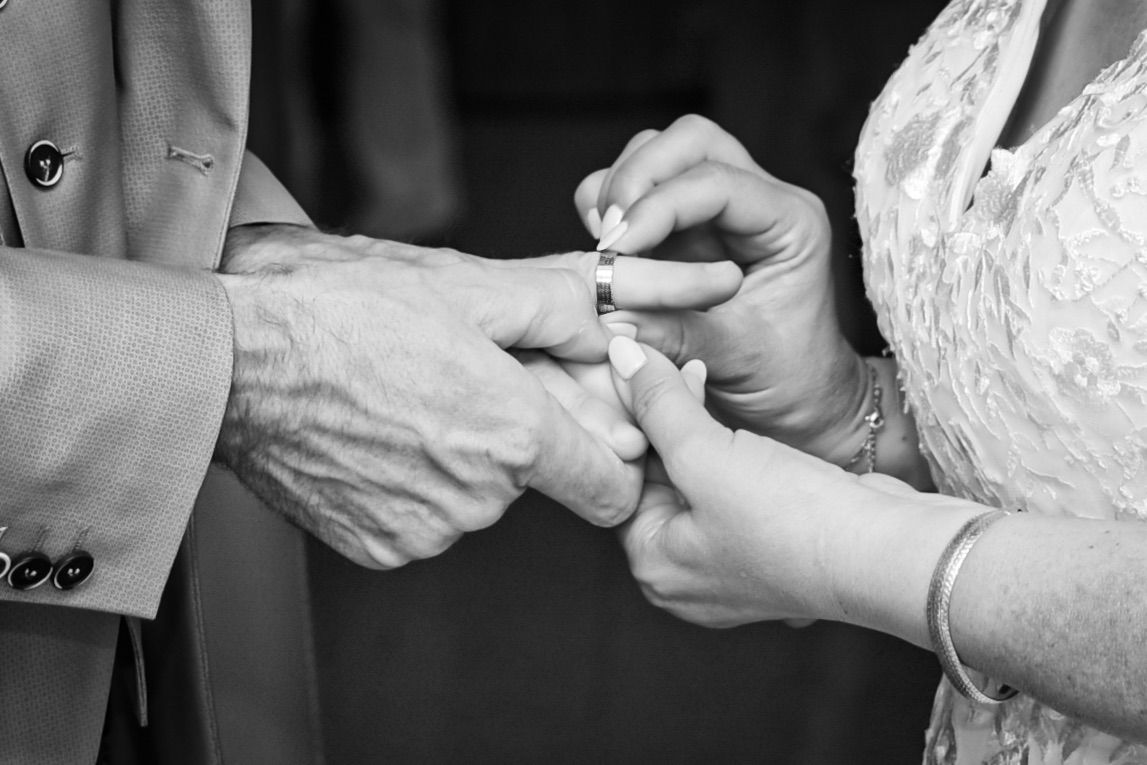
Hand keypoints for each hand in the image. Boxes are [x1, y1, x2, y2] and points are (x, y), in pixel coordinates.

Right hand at [214, 225, 739, 568]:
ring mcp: (423, 530)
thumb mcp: (463, 283)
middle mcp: (477, 499)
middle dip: (511, 433)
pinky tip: (370, 432)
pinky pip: (420, 518)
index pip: (612, 489)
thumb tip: (610, 330)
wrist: (224, 358)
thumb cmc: (337, 308)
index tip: (583, 431)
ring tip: (401, 396)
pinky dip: (407, 483)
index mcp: (513, 434)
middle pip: (533, 480)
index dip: (607, 455)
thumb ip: (558, 309)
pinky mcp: (375, 548)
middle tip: (457, 377)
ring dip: (455, 455)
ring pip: (473, 498)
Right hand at [576, 115, 865, 461]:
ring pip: (660, 153)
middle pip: (689, 141)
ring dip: (620, 189)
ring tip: (606, 250)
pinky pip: (639, 191)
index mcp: (790, 223)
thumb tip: (609, 311)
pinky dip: (610, 207)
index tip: (615, 250)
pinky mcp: (686, 229)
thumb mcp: (736, 361)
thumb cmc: (789, 384)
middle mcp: (758, 202)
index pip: (715, 182)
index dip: (657, 207)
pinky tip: (607, 254)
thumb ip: (674, 331)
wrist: (798, 407)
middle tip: (608, 239)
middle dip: (637, 178)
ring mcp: (719, 211)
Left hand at [606, 335, 906, 626]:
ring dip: (694, 429)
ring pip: (695, 480)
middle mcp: (686, 575)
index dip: (624, 422)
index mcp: (654, 567)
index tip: (629, 373)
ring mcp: (731, 563)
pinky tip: (733, 415)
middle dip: (660, 421)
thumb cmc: (790, 520)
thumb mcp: (705, 454)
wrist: (887, 550)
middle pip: (656, 482)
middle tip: (667, 367)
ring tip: (695, 375)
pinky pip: (732, 488)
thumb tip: (619, 359)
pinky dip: (728, 451)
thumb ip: (658, 405)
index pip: (619, 482)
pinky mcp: (770, 544)